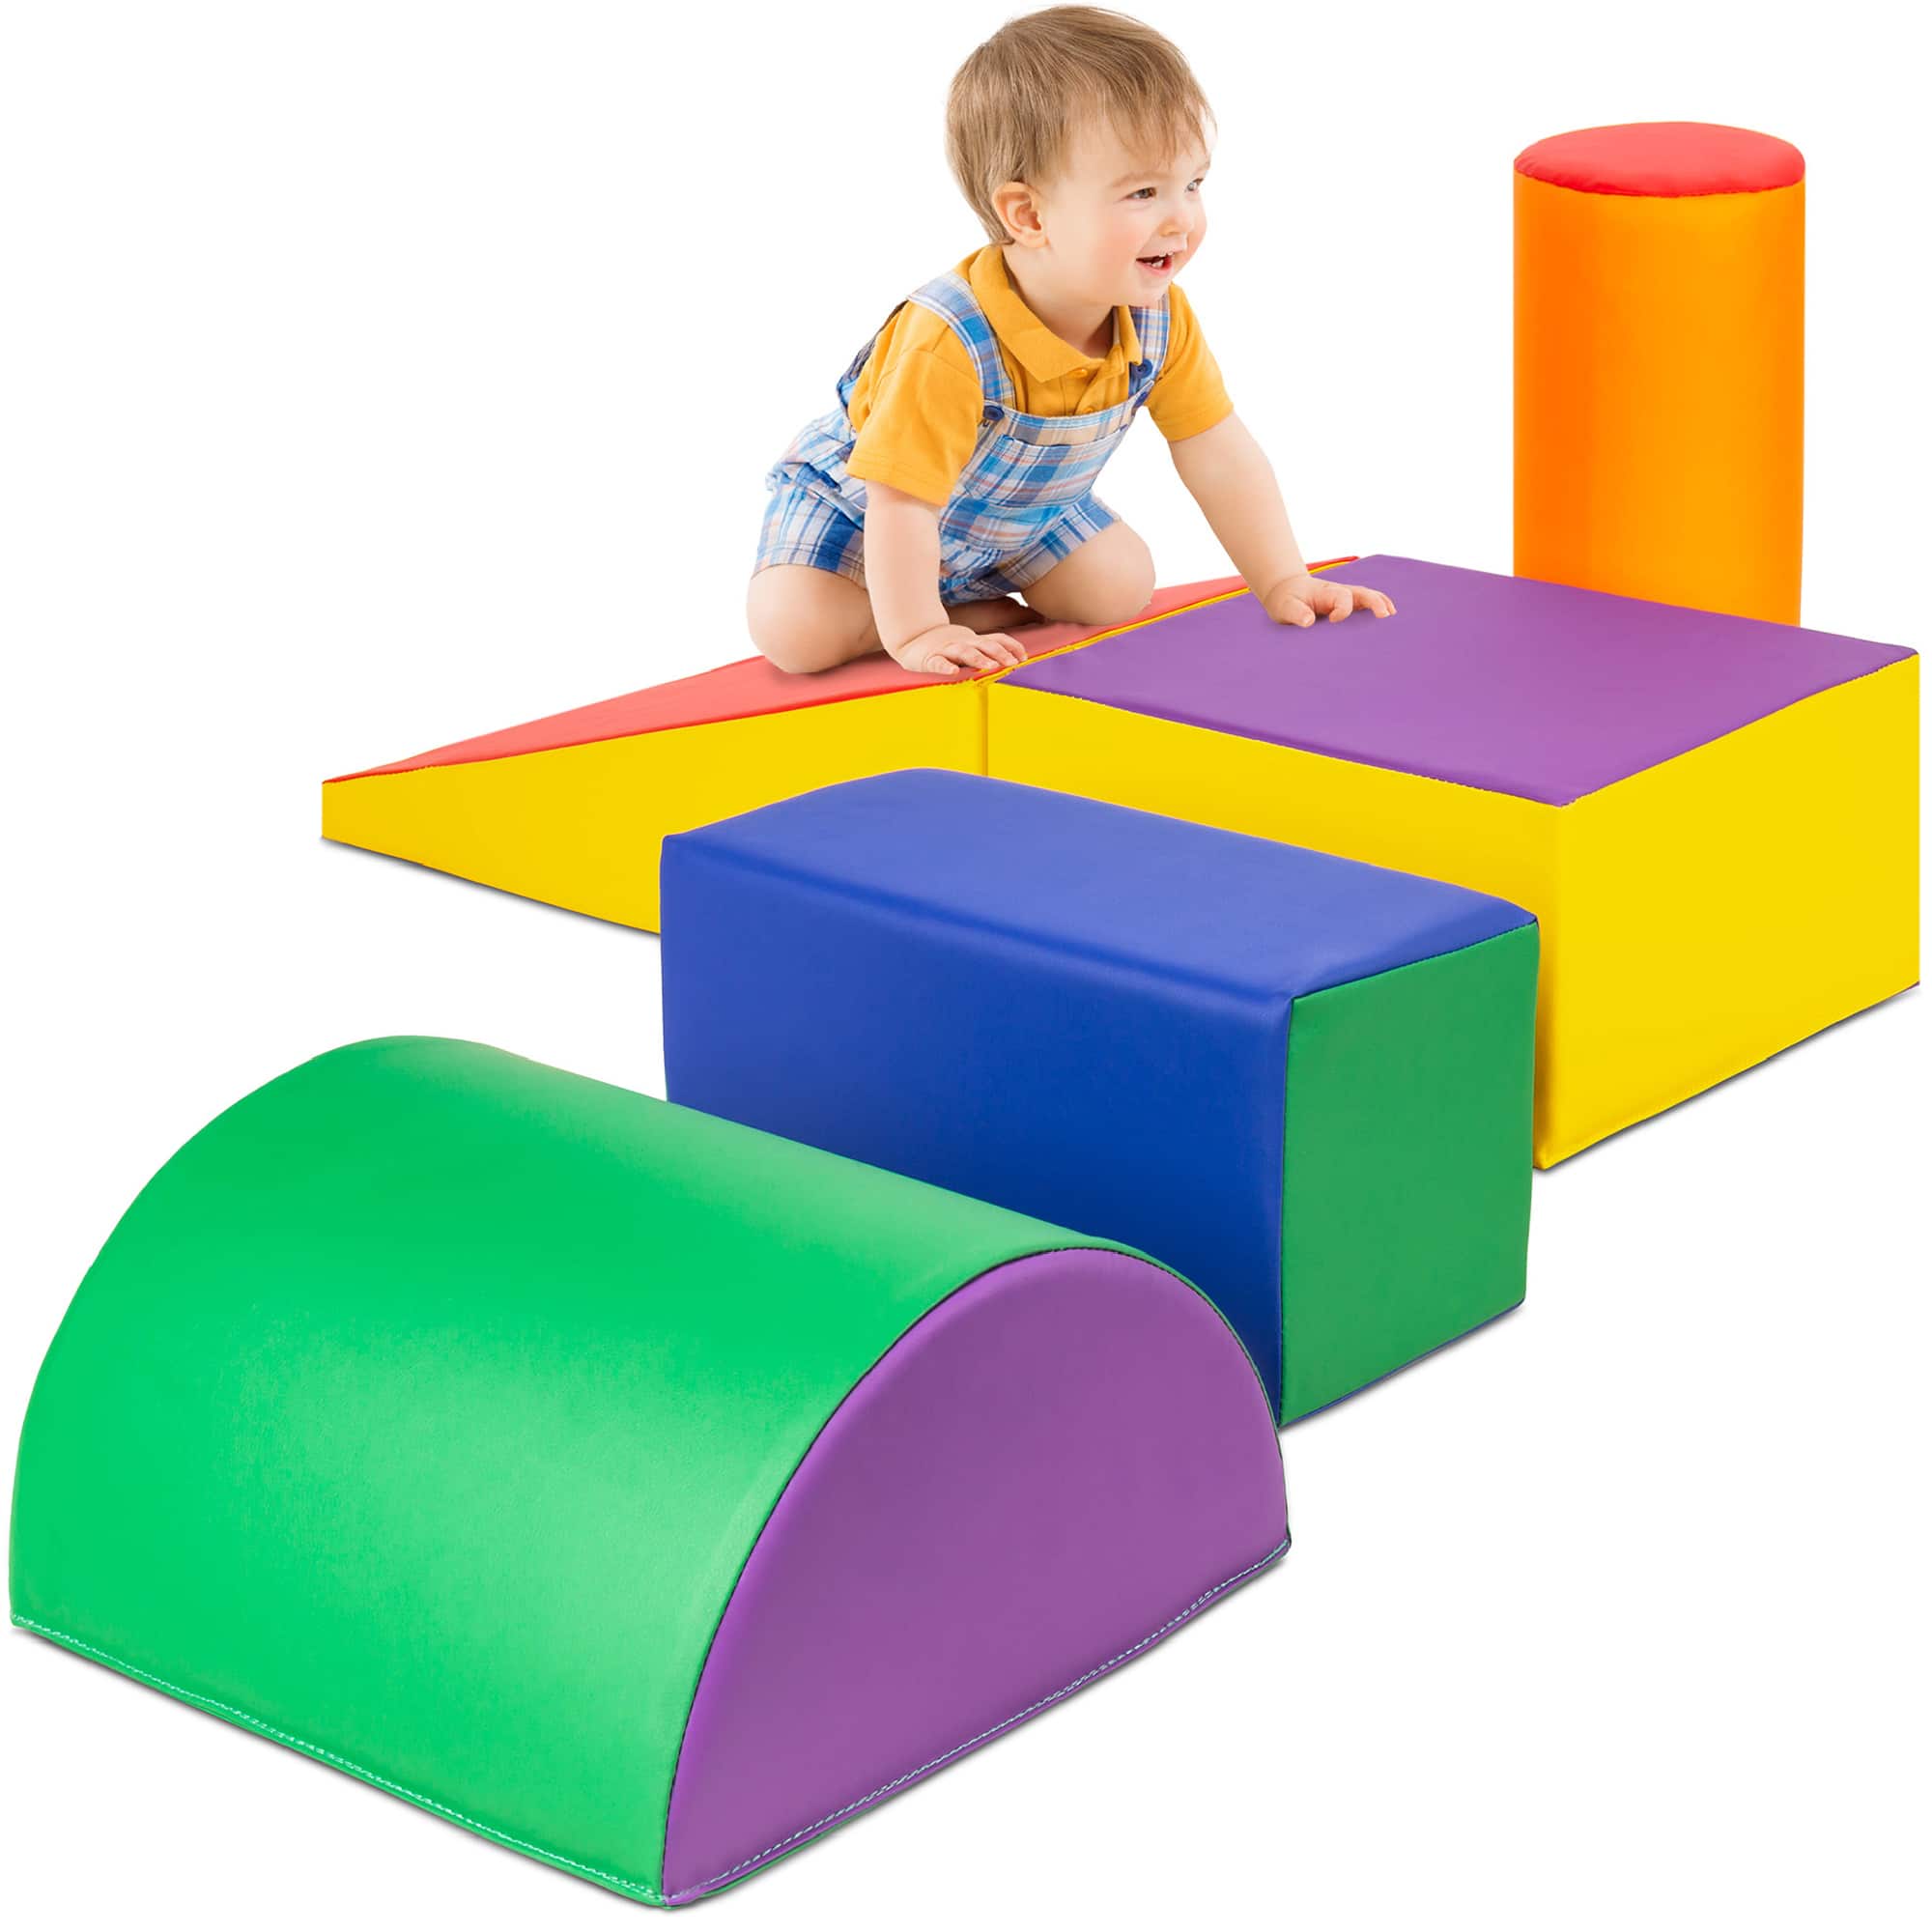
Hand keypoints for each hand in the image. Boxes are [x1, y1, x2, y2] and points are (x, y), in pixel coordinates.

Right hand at [886, 623, 1030, 677]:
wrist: (912, 636)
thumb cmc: (945, 645)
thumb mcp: (969, 644)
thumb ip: (986, 649)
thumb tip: (1014, 658)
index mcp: (973, 641)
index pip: (997, 639)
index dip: (1011, 646)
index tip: (1024, 657)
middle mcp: (963, 643)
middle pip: (984, 645)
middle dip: (999, 653)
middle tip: (1012, 663)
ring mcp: (946, 650)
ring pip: (964, 652)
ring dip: (978, 659)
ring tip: (990, 667)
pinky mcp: (930, 658)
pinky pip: (938, 663)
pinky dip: (946, 667)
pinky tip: (953, 672)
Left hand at [1262, 573, 1396, 627]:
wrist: (1287, 592)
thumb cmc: (1287, 601)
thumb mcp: (1285, 607)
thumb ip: (1296, 613)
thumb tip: (1308, 622)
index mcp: (1326, 592)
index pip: (1342, 598)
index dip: (1342, 609)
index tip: (1334, 621)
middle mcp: (1341, 592)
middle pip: (1363, 593)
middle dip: (1375, 603)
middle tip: (1385, 616)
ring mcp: (1347, 597)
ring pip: (1369, 597)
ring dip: (1382, 605)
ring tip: (1393, 619)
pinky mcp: (1349, 605)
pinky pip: (1367, 604)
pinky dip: (1379, 609)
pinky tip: (1387, 621)